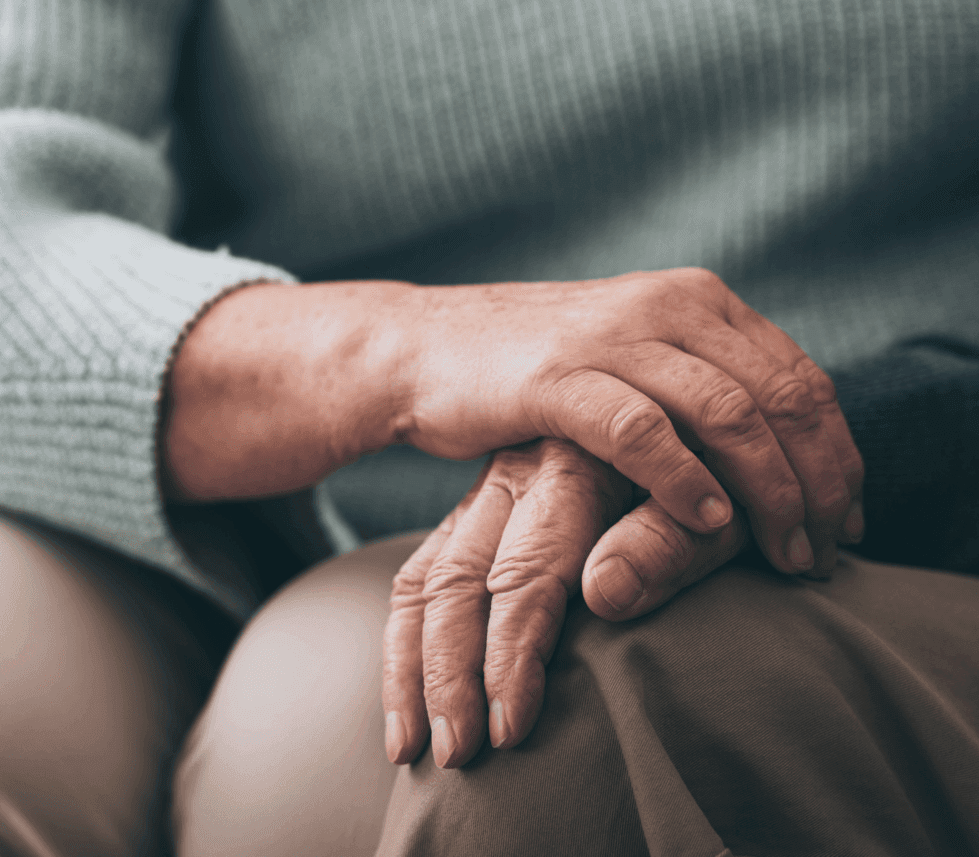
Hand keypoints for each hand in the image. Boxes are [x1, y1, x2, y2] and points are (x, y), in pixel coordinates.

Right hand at [382, 438, 748, 768]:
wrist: (697, 436)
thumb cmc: (718, 486)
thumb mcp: (714, 510)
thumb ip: (665, 544)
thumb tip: (602, 593)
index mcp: (572, 466)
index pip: (527, 576)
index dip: (512, 657)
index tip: (510, 730)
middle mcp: (515, 474)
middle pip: (459, 582)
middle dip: (449, 675)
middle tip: (457, 756)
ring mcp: (486, 492)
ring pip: (423, 581)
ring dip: (412, 667)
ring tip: (410, 746)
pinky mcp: (474, 514)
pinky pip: (418, 575)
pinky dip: (403, 638)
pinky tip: (403, 694)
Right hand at [397, 268, 863, 575]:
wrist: (424, 349)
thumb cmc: (534, 372)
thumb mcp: (631, 362)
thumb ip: (698, 385)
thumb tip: (776, 451)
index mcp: (694, 300)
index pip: (799, 376)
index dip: (836, 452)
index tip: (845, 516)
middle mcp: (666, 305)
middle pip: (780, 396)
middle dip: (817, 480)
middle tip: (824, 548)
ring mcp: (611, 338)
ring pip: (727, 413)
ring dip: (768, 490)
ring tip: (782, 551)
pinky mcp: (558, 377)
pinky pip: (643, 431)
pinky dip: (686, 480)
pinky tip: (709, 522)